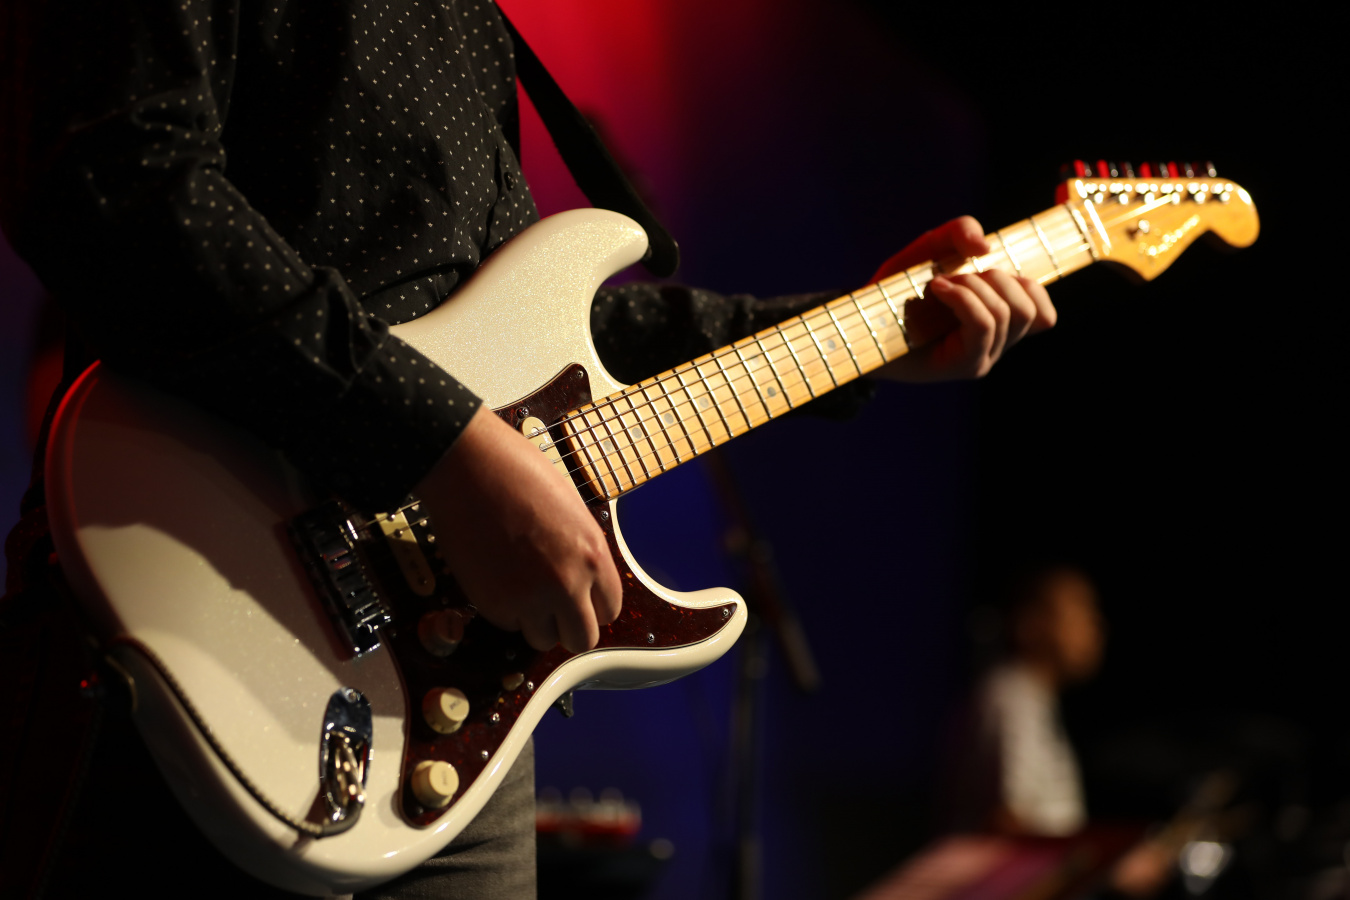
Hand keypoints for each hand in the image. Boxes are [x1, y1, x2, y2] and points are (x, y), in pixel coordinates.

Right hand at [413, 406, 622, 652]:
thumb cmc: (518, 474)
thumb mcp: (571, 512)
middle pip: (582, 639)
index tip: (578, 599)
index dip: (591, 605)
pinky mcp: (494, 605)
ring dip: (535, 622)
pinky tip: (497, 576)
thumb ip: (581, 553)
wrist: (468, 466)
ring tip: (521, 588)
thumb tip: (582, 584)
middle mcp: (567, 583)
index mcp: (593, 555)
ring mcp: (530, 598)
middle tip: (552, 608)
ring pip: (543, 640)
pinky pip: (508, 625)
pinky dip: (504, 610)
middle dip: (568, 626)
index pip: (610, 610)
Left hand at [873, 216, 1056, 381]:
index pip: (1045, 316)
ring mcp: (982, 357)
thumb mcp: (929, 249)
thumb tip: (985, 246)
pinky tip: (937, 288)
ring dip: (975, 286)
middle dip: (998, 278)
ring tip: (940, 283)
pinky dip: (964, 297)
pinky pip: (984, 324)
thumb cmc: (894, 292)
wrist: (858, 325)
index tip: (989, 270)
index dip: (1031, 287)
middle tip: (955, 276)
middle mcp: (995, 344)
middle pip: (1031, 309)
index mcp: (997, 322)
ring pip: (1010, 314)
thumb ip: (958, 232)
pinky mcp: (963, 364)